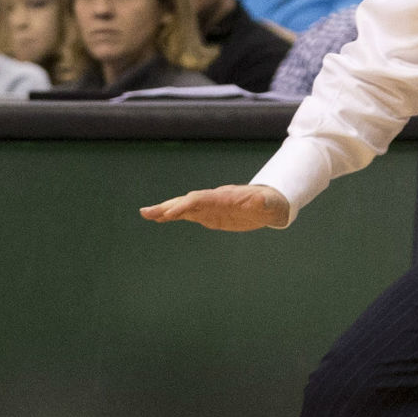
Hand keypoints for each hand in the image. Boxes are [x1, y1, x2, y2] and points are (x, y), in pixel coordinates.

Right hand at [141, 184, 290, 230]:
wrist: (270, 203)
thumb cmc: (271, 203)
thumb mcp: (270, 205)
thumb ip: (263, 203)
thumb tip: (259, 200)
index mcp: (225, 197)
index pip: (201, 199)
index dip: (186, 205)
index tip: (171, 213)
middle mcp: (213, 200)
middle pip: (187, 201)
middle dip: (168, 207)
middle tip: (147, 213)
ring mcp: (210, 206)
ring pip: (184, 207)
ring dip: (165, 211)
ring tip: (146, 214)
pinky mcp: (210, 214)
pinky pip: (189, 214)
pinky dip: (174, 216)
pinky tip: (161, 219)